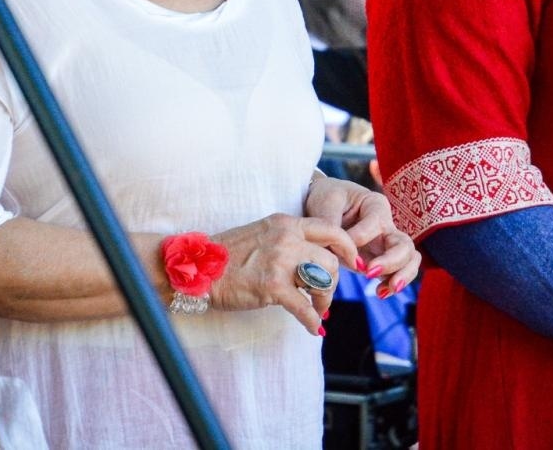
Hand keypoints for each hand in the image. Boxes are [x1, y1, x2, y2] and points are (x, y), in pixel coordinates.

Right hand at [207, 213, 358, 333]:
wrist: (199, 269)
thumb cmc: (228, 256)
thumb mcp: (262, 234)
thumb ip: (288, 239)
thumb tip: (312, 257)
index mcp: (286, 223)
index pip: (330, 229)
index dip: (348, 247)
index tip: (354, 262)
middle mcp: (287, 238)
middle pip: (330, 259)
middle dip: (333, 282)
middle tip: (325, 296)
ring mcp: (280, 261)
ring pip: (323, 280)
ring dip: (325, 300)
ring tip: (318, 310)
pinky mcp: (272, 286)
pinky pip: (304, 307)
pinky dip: (312, 321)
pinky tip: (314, 329)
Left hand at [304, 175, 421, 297]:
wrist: (321, 204)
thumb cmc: (326, 198)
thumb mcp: (326, 203)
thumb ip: (332, 225)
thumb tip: (342, 251)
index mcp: (375, 205)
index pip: (375, 224)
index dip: (357, 238)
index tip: (337, 246)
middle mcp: (387, 225)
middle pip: (404, 244)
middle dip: (391, 261)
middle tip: (369, 273)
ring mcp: (386, 243)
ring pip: (409, 259)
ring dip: (400, 276)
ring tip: (382, 291)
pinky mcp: (380, 258)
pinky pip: (397, 271)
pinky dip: (392, 284)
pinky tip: (379, 293)